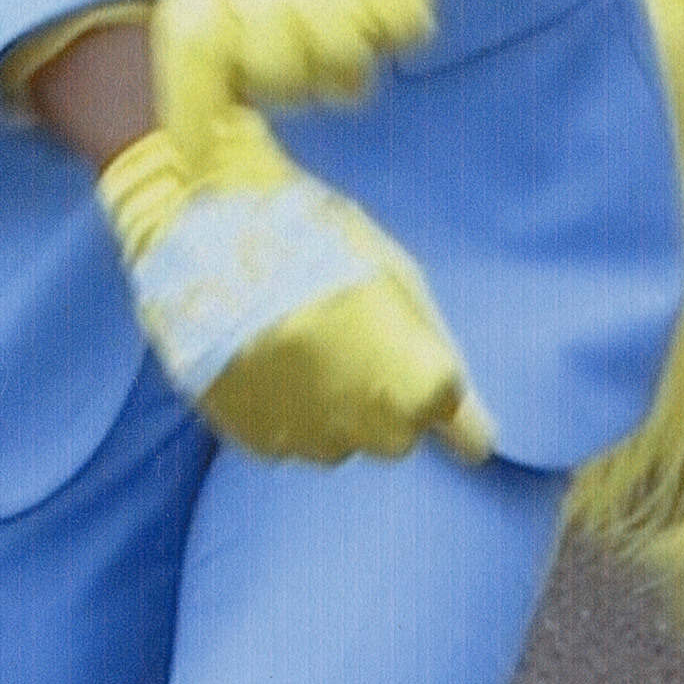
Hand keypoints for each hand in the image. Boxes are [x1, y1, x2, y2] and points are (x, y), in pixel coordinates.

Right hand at [100, 110, 495, 463]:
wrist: (203, 240)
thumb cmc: (314, 241)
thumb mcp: (398, 279)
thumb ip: (440, 354)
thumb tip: (480, 436)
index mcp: (419, 387)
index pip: (468, 435)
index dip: (441, 397)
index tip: (414, 365)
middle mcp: (374, 431)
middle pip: (398, 436)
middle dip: (383, 398)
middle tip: (345, 338)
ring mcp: (311, 442)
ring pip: (341, 442)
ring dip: (331, 406)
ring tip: (295, 344)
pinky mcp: (256, 443)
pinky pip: (290, 440)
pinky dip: (283, 409)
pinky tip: (264, 360)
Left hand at [152, 0, 473, 119]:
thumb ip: (207, 10)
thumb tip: (211, 96)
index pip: (190, 51)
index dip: (188, 113)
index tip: (192, 158)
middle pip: (275, 81)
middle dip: (286, 89)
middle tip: (298, 60)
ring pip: (342, 72)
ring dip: (346, 66)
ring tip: (345, 27)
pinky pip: (401, 37)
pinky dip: (397, 26)